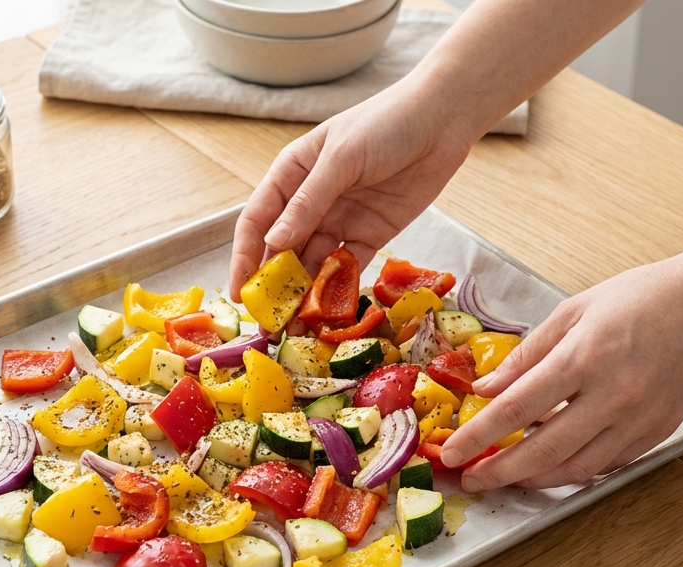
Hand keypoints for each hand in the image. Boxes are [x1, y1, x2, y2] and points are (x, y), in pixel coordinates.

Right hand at [228, 76, 485, 300]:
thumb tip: (274, 243)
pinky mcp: (369, 235)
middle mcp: (309, 202)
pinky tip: (329, 314)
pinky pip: (347, 268)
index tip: (239, 293)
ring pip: (313, 265)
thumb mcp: (342, 159)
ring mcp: (339, 220)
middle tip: (267, 323)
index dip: (245, 258)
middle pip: (282, 251)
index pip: (257, 222)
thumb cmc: (385, 123)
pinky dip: (338, 290)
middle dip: (273, 286)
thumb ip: (308, 202)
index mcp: (290, 175)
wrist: (443, 120)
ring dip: (303, 295)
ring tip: (296, 329)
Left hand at [441, 255, 682, 489]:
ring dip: (533, 479)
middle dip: (499, 472)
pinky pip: (605, 464)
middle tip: (471, 480)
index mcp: (584, 358)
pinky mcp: (657, 433)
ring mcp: (638, 420)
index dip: (479, 436)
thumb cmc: (643, 298)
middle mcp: (612, 396)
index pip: (517, 408)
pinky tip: (550, 465)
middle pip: (542, 450)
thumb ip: (528, 355)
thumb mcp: (574, 312)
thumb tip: (487, 388)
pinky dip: (572, 469)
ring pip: (575, 468)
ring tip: (505, 477)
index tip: (452, 452)